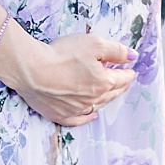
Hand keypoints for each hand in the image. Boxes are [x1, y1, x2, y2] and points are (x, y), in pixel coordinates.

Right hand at [0, 26, 136, 126]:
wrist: (32, 70)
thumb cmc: (62, 55)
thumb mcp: (94, 44)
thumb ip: (116, 50)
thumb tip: (133, 57)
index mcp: (103, 83)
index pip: (121, 79)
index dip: (128, 73)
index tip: (131, 70)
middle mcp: (92, 99)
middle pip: (111, 94)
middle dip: (120, 86)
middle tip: (124, 82)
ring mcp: (76, 109)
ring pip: (97, 106)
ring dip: (106, 99)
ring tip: (110, 94)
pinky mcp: (60, 115)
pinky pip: (79, 119)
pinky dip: (88, 117)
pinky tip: (92, 114)